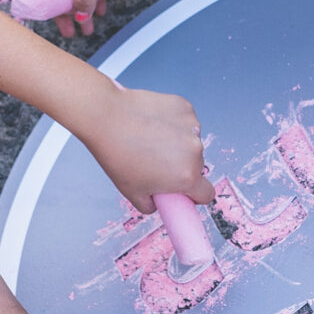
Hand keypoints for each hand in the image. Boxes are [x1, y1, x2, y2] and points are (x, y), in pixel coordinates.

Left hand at [85, 83, 211, 211]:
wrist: (106, 117)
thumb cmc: (117, 155)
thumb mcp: (132, 193)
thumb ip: (151, 205)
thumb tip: (157, 202)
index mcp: (187, 177)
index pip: (207, 194)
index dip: (194, 195)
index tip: (182, 190)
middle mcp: (195, 152)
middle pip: (196, 167)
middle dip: (180, 167)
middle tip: (155, 161)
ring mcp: (192, 127)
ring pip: (190, 142)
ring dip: (178, 143)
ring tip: (149, 138)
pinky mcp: (185, 108)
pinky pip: (185, 122)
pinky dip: (173, 123)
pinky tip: (153, 122)